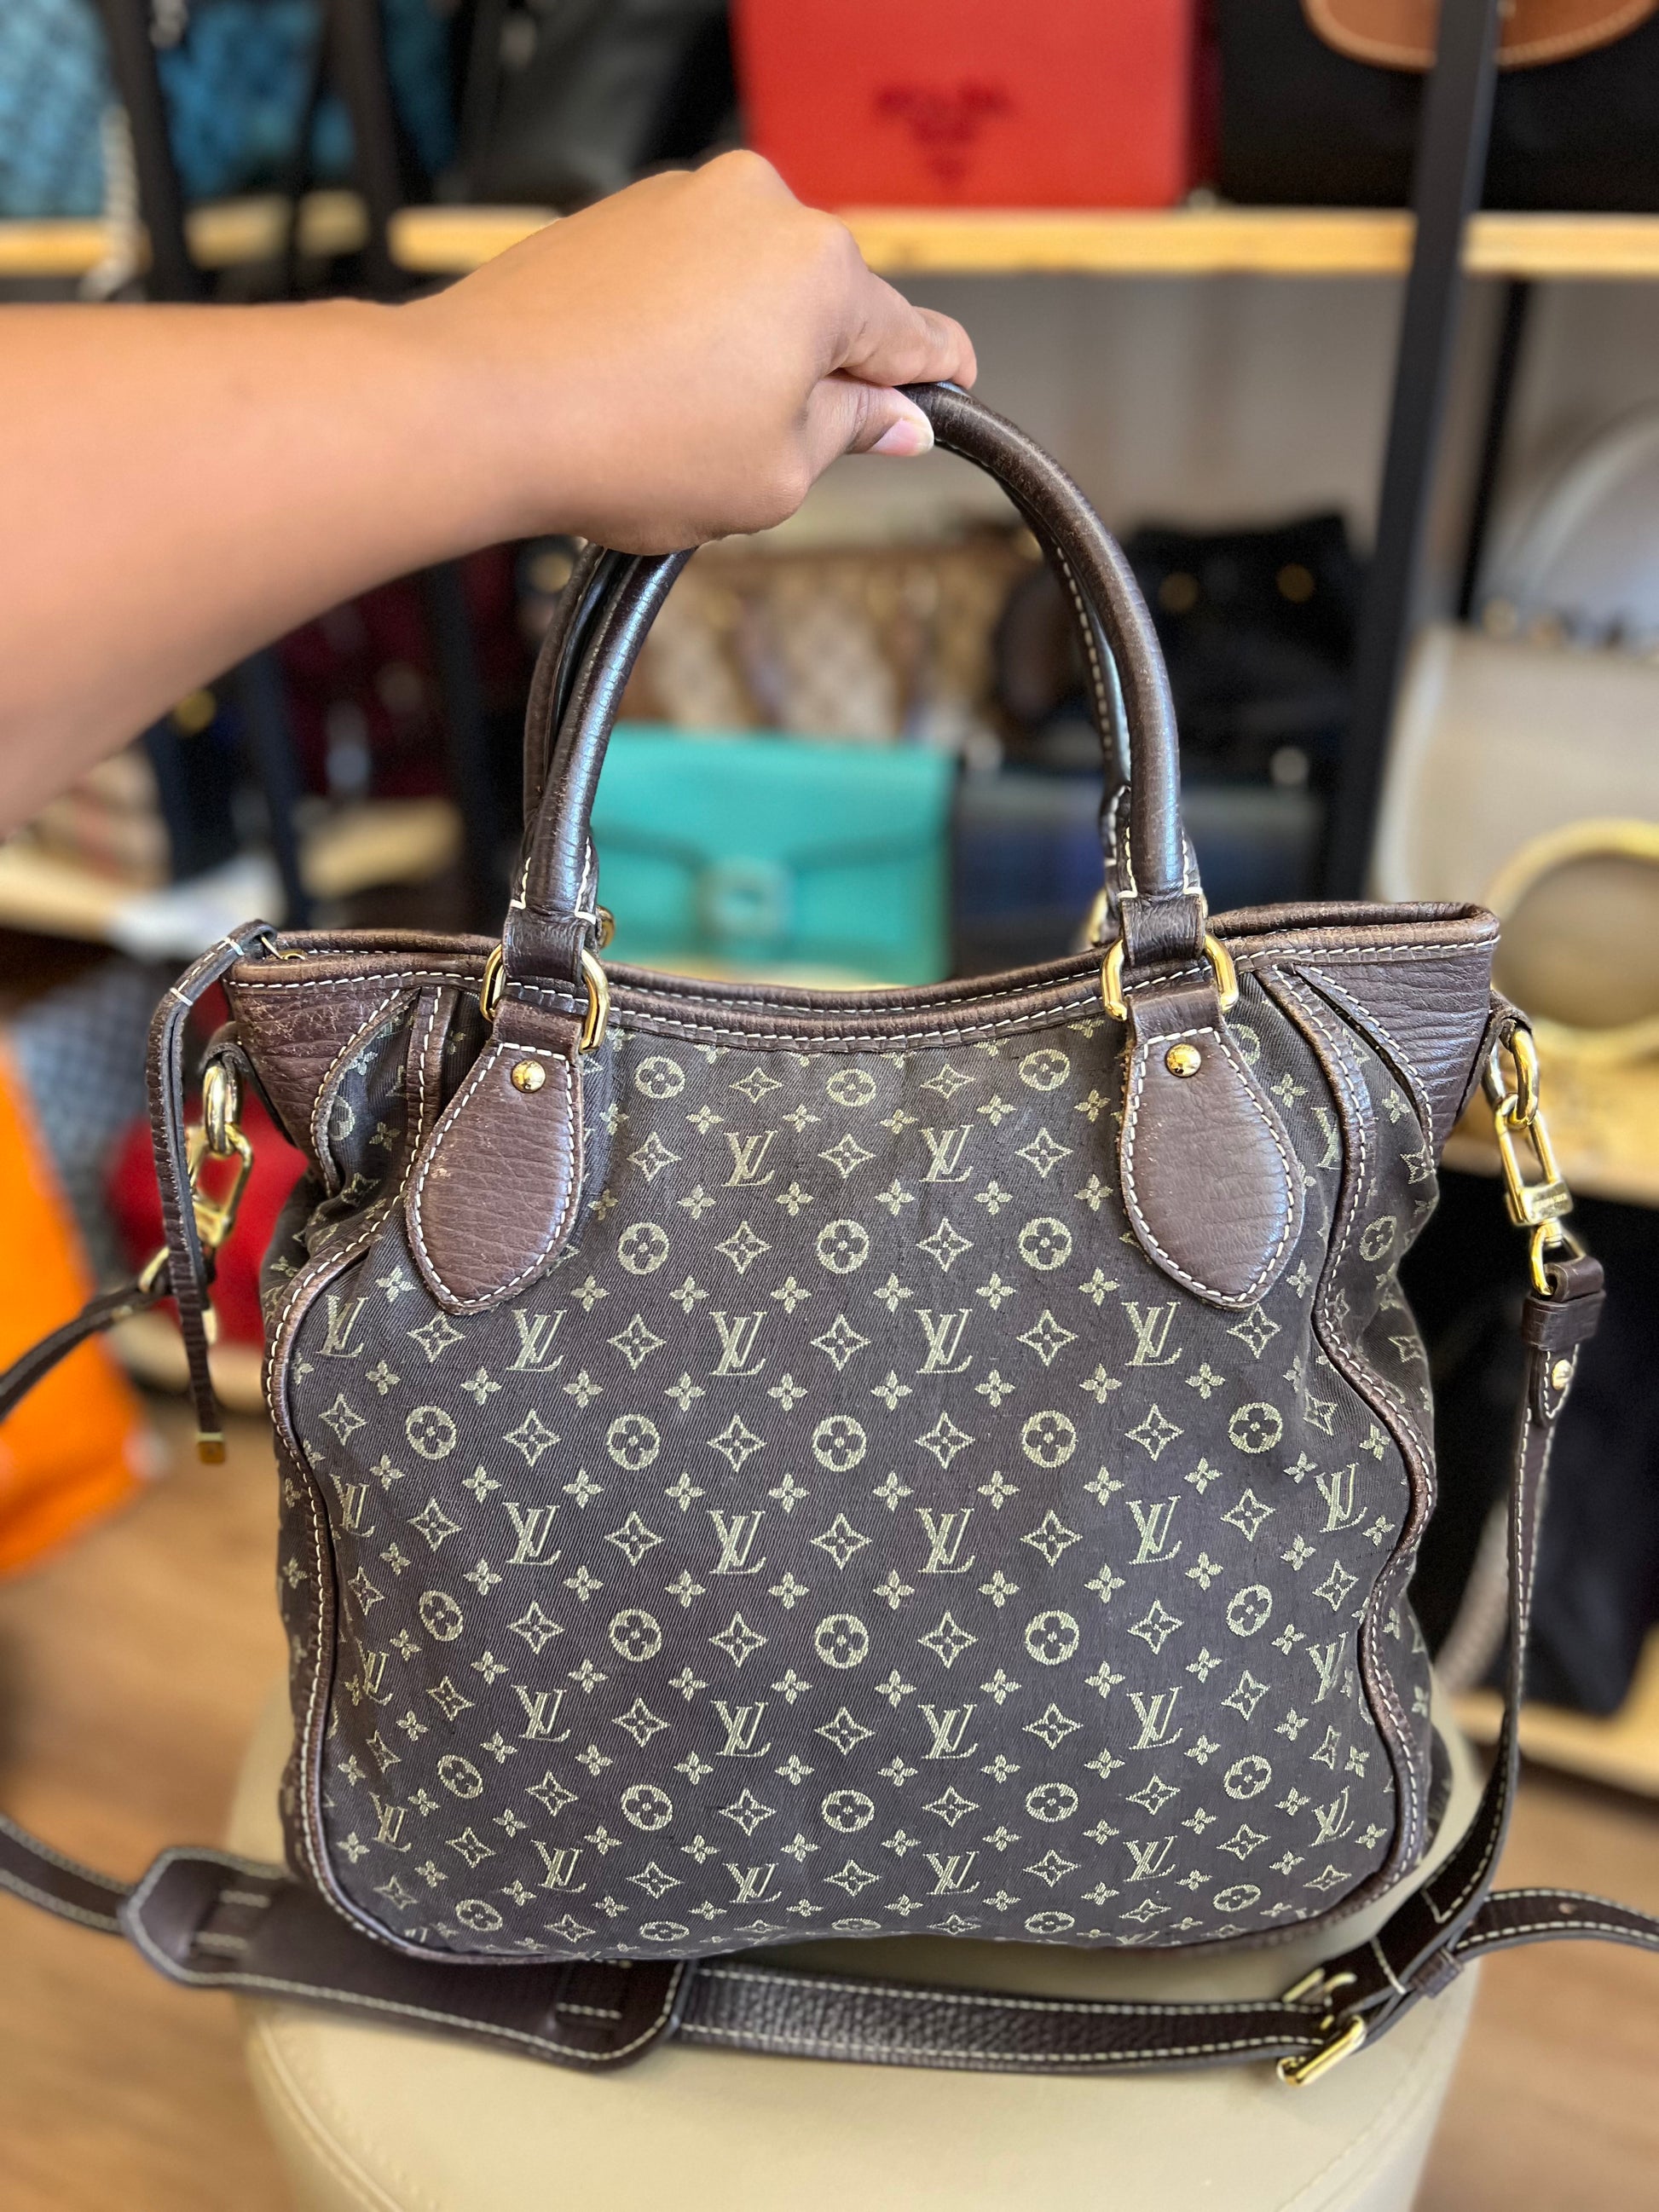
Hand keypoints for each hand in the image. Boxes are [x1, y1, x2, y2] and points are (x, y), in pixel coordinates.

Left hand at [413, 152, 977, 551]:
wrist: (480, 406)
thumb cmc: (625, 444)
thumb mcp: (775, 475)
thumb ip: (847, 436)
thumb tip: (894, 421)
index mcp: (822, 270)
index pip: (912, 334)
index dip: (938, 376)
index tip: (950, 388)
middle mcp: (759, 209)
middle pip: (826, 308)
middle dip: (817, 375)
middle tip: (778, 455)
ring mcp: (682, 201)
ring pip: (751, 292)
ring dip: (743, 355)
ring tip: (683, 434)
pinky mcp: (617, 216)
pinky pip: (683, 279)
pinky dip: (682, 333)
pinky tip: (641, 396)